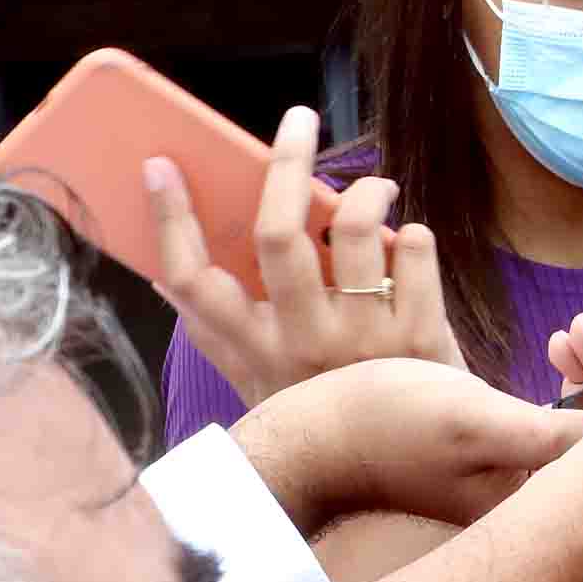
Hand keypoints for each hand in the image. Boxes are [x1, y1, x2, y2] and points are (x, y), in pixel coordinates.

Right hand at [151, 108, 463, 405]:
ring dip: (367, 191)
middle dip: (286, 162)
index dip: (170, 220)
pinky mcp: (422, 337)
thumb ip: (238, 320)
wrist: (420, 461)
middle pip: (278, 234)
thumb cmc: (337, 403)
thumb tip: (198, 247)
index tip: (160, 164)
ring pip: (355, 231)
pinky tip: (408, 241)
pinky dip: (411, 235)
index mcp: (251, 351)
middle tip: (300, 120)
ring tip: (378, 186)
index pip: (190, 282)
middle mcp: (300, 346)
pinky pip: (412, 252)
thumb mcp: (270, 377)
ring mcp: (363, 342)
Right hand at [227, 356, 582, 534]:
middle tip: (576, 329)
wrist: (313, 442)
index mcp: (536, 503)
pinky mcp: (501, 468)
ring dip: (581, 376)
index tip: (578, 329)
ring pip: (581, 428)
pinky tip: (550, 353)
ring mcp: (518, 485)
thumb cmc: (384, 426)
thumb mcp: (470, 423)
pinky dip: (558, 388)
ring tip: (565, 338)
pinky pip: (556, 427)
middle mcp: (534, 504)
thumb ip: (543, 436)